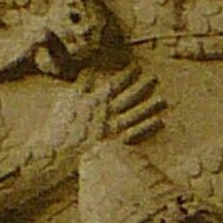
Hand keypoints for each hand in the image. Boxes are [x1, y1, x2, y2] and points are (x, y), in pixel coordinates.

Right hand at [43, 66, 166, 153]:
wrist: (58, 154)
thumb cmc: (59, 128)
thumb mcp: (66, 102)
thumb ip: (81, 86)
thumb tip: (90, 70)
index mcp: (96, 101)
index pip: (115, 84)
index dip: (128, 75)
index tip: (138, 67)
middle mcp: (109, 114)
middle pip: (130, 97)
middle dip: (143, 87)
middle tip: (155, 79)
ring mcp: (114, 130)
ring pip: (137, 115)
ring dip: (151, 107)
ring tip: (164, 100)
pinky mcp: (116, 145)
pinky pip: (136, 135)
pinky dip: (149, 128)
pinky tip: (160, 122)